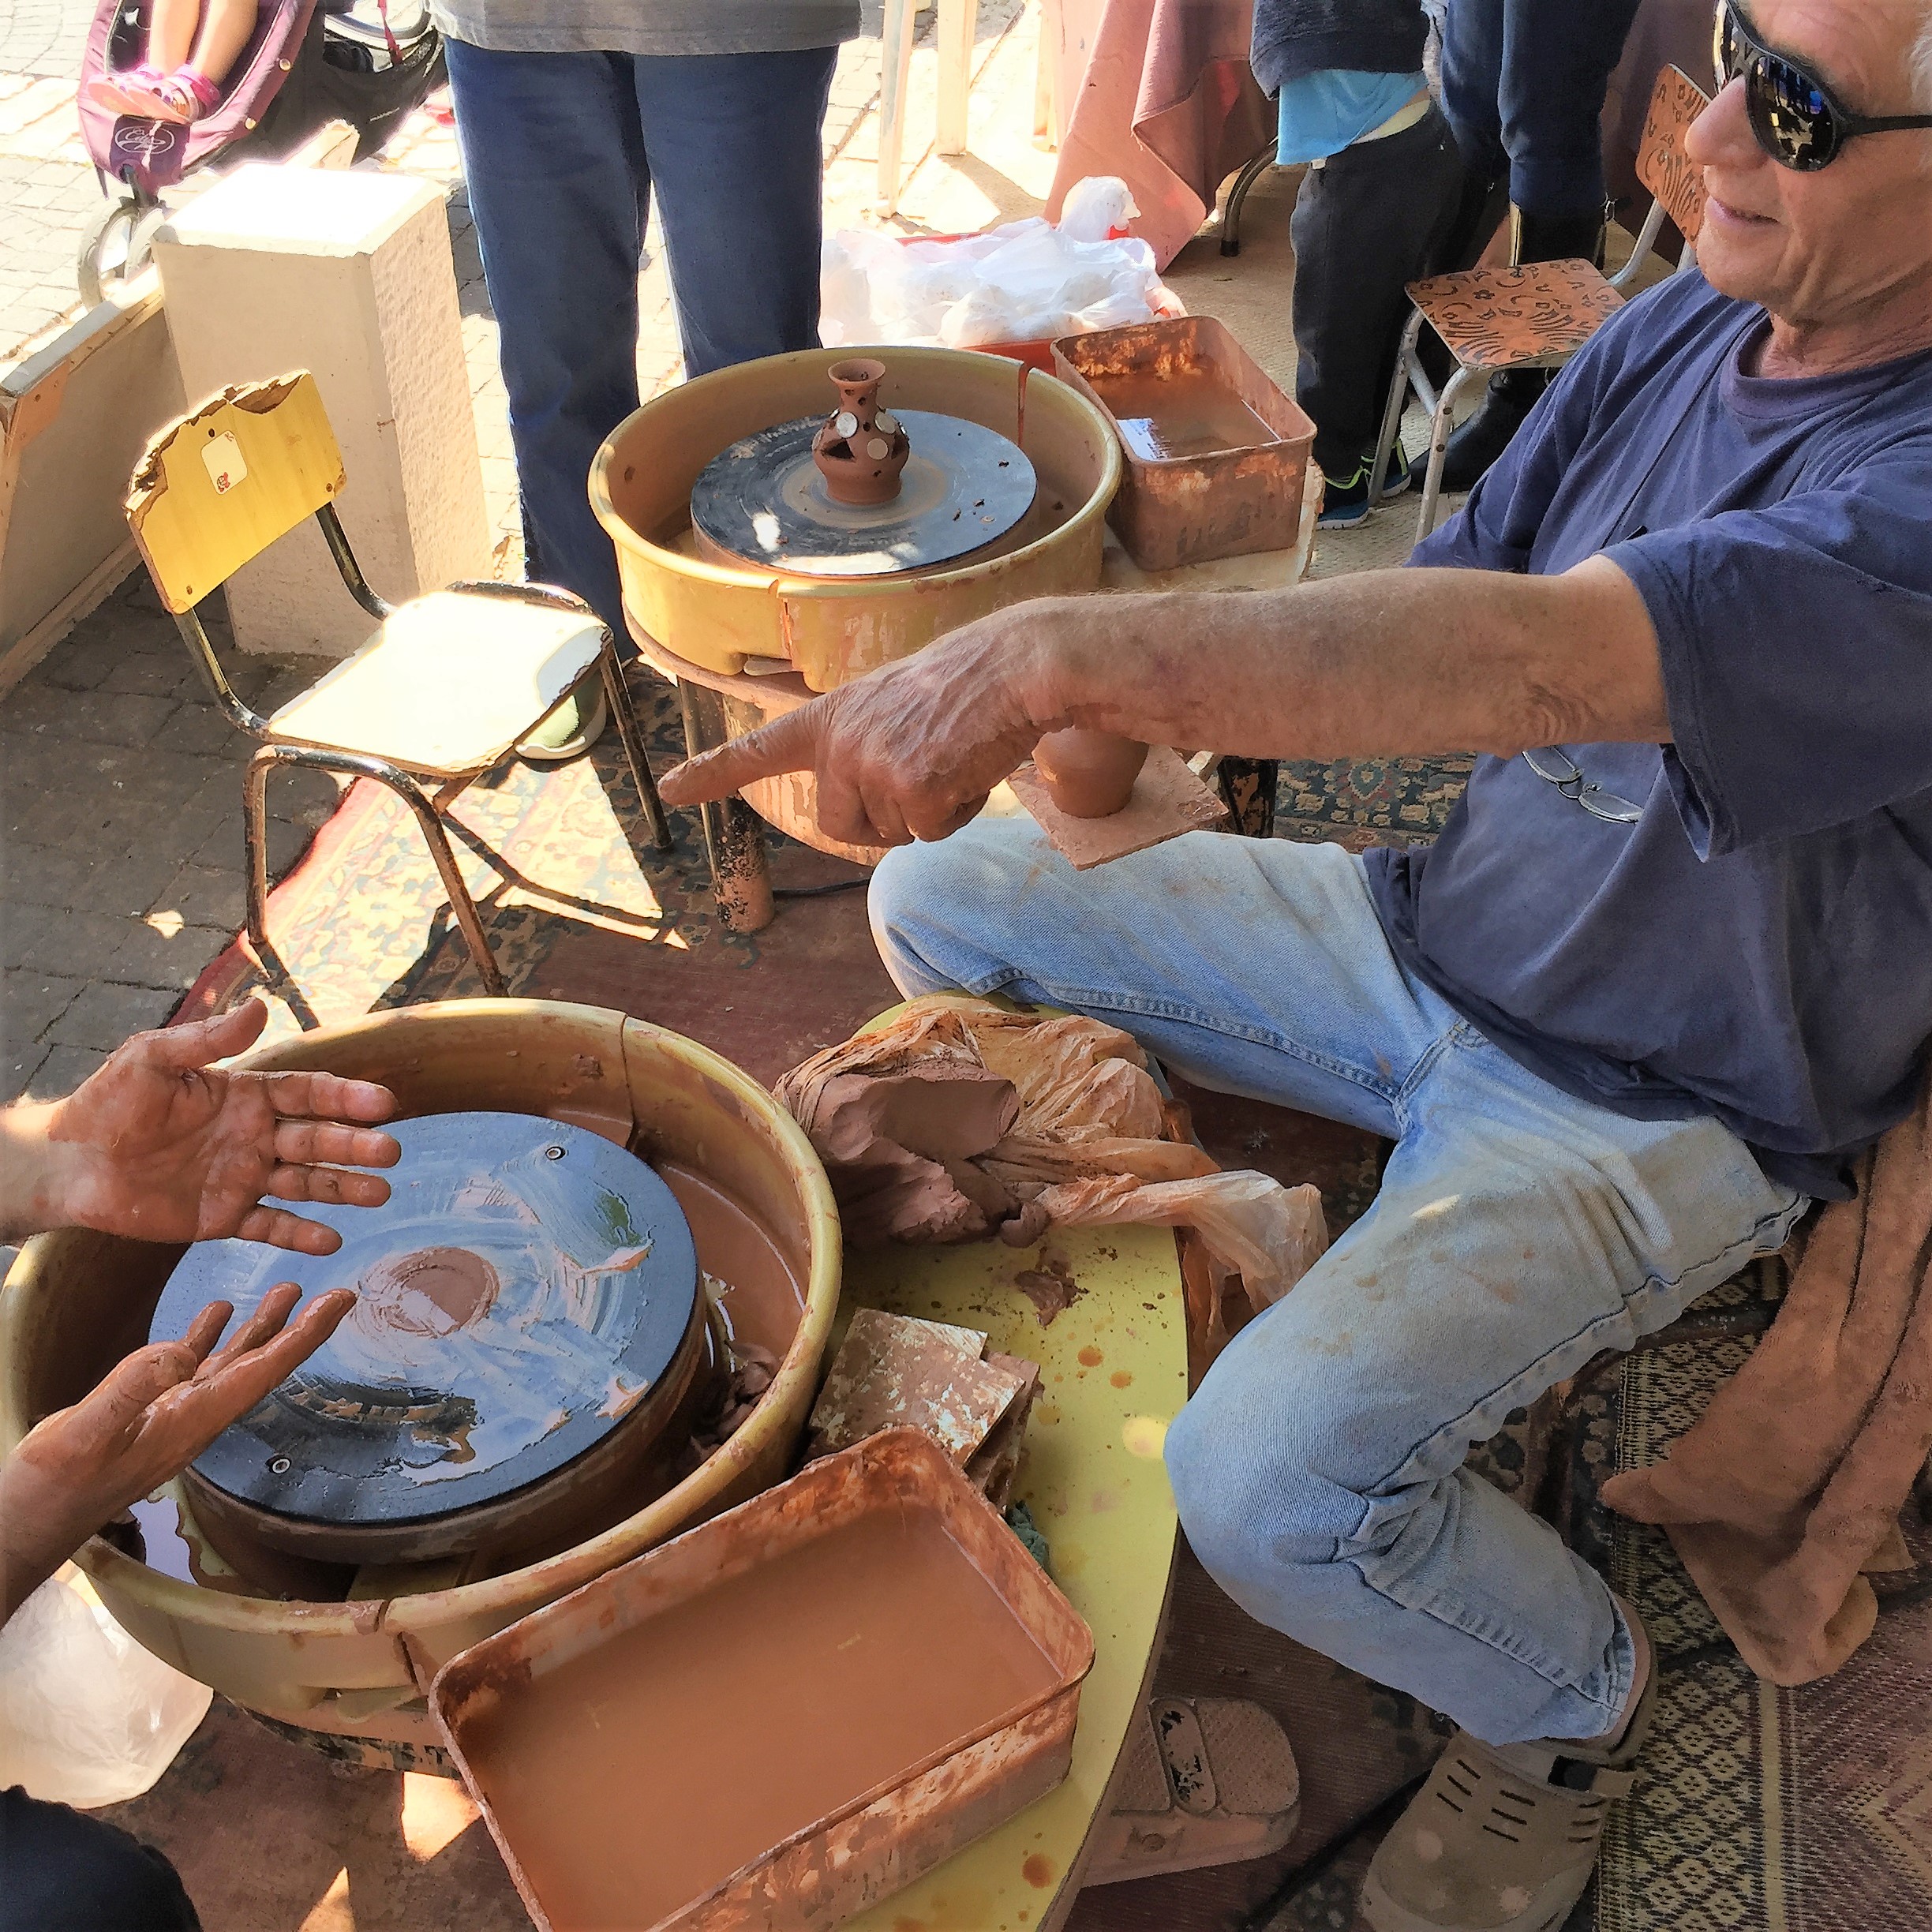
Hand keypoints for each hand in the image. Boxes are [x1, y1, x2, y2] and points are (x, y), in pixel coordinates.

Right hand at [0, 1285, 353, 1620]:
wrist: (27, 1521)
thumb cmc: (53, 1489)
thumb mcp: (84, 1436)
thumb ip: (131, 1391)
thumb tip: (180, 1353)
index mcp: (193, 1422)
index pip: (263, 1371)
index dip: (306, 1335)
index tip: (342, 1303)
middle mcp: (195, 1417)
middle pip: (260, 1364)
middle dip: (298, 1328)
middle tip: (333, 1292)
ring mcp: (173, 1415)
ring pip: (230, 1362)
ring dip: (259, 1328)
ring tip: (286, 1291)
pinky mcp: (148, 1413)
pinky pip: (189, 1367)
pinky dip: (207, 1338)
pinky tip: (216, 1313)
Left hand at [7, 999, 398, 1252]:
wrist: (68, 1165)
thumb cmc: (106, 1104)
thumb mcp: (152, 1059)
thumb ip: (208, 1039)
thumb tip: (262, 1006)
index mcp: (244, 1096)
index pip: (307, 1094)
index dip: (345, 1099)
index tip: (382, 1104)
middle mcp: (253, 1136)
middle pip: (316, 1140)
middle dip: (354, 1146)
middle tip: (389, 1153)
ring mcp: (242, 1179)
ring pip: (305, 1183)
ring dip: (343, 1189)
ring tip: (379, 1194)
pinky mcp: (223, 1218)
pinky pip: (270, 1227)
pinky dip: (301, 1234)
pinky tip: (331, 1240)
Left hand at [658, 609, 1067, 845]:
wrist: (1015, 667)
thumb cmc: (964, 687)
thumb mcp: (891, 708)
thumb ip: (861, 751)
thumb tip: (866, 812)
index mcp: (830, 718)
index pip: (759, 749)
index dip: (713, 773)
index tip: (670, 788)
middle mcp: (838, 743)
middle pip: (840, 826)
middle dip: (884, 818)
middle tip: (923, 771)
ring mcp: (870, 767)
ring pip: (892, 835)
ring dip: (928, 811)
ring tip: (953, 757)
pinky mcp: (910, 790)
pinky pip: (929, 834)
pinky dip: (956, 813)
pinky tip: (968, 768)